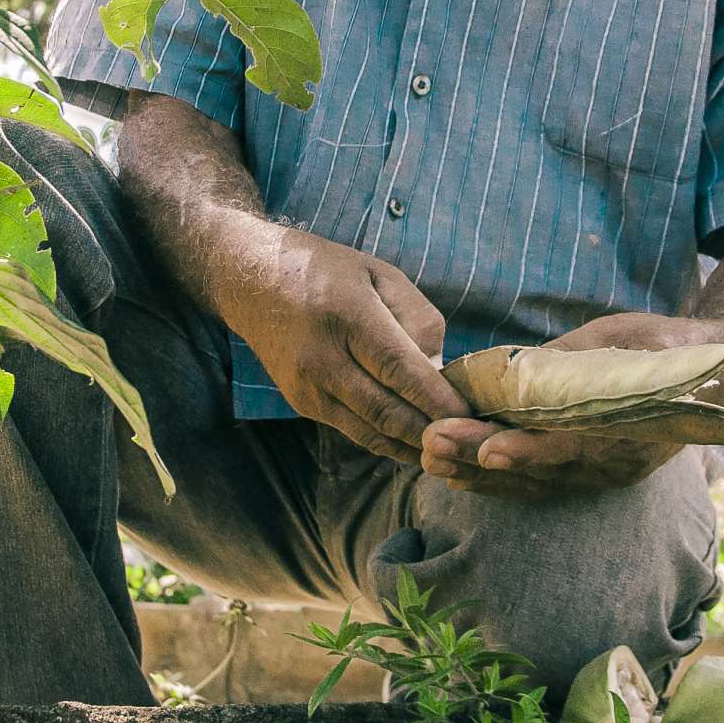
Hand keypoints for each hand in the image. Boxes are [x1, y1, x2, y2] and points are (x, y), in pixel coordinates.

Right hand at [216, 226, 469, 463]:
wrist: (251, 281)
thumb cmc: (325, 270)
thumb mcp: (379, 273)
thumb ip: (417, 318)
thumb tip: (440, 369)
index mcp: (347, 316)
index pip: (399, 370)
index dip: (437, 400)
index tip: (472, 417)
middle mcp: (322, 358)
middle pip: (386, 411)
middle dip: (432, 433)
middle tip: (471, 443)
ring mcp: (307, 387)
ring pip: (370, 432)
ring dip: (412, 447)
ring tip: (451, 452)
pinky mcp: (301, 404)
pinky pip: (354, 430)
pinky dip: (387, 441)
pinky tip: (416, 442)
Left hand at [420, 312, 723, 499]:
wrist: (711, 372)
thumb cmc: (661, 345)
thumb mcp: (618, 338)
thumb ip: (569, 360)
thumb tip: (509, 370)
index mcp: (632, 428)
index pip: (571, 446)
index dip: (528, 451)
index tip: (487, 449)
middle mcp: (616, 462)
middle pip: (539, 469)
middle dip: (480, 457)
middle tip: (431, 441)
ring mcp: (603, 475)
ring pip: (533, 484)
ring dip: (478, 473)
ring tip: (429, 456)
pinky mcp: (590, 477)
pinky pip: (539, 486)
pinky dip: (499, 481)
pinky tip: (458, 473)